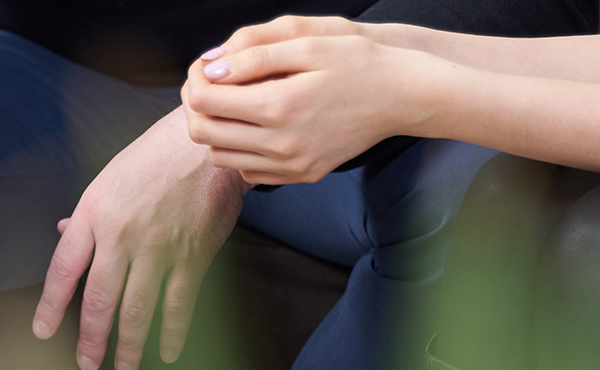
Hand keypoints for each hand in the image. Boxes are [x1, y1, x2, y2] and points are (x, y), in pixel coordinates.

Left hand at [32, 107, 250, 369]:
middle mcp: (121, 234)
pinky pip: (179, 303)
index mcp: (94, 212)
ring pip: (138, 310)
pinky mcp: (193, 255)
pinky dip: (173, 332)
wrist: (204, 143)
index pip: (64, 268)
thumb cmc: (153, 157)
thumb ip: (86, 213)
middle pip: (98, 299)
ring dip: (129, 347)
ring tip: (124, 369)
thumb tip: (62, 232)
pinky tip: (169, 351)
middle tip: (86, 365)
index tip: (42, 330)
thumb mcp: (107, 177)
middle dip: (90, 340)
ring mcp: (158, 247)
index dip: (50, 304)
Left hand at [182, 16, 452, 184]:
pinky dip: (239, 151)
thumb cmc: (359, 62)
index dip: (195, 78)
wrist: (404, 97)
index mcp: (278, 106)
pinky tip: (254, 125)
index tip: (206, 64)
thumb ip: (255, 56)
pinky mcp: (303, 175)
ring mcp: (292, 166)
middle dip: (196, 103)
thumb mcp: (308, 44)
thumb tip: (211, 68)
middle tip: (210, 81)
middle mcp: (281, 144)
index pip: (204, 100)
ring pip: (221, 157)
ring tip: (230, 102)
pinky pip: (250, 173)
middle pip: (204, 133)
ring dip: (215, 129)